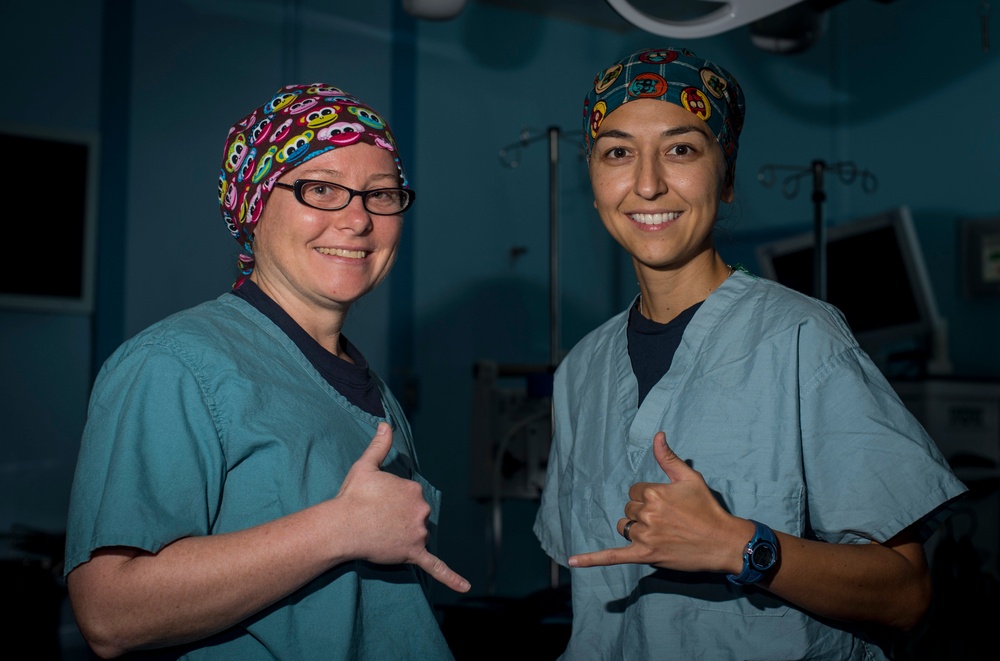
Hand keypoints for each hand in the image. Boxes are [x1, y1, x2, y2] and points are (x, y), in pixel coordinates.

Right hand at [336, 422, 470, 592]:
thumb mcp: (366, 465)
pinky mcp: (414, 553)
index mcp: (413, 489)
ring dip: (402, 536)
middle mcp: (421, 509)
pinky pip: (436, 567)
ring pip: (417, 535)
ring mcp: (419, 532)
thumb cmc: (352, 496)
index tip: (375, 503)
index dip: (391, 501)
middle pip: (415, 515)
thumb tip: (385, 424)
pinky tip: (466, 588)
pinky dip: (452, 578)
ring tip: (379, 533)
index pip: (409, 497)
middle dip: (398, 518)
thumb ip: (379, 445)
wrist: (341, 525)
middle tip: (375, 520)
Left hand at [568, 432, 748, 573]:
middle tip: (670, 520)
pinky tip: (572, 561)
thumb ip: (668, 458)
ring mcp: (645, 536)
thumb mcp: (689, 478)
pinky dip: (591, 559)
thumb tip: (656, 435)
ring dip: (635, 528)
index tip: (669, 504)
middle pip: (629, 509)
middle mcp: (646, 514)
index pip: (635, 491)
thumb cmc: (707, 509)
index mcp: (653, 493)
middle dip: (644, 513)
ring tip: (661, 532)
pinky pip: (613, 556)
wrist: (723, 542)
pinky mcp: (645, 555)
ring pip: (624, 526)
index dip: (650, 497)